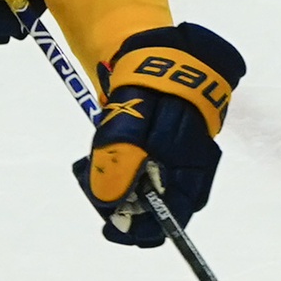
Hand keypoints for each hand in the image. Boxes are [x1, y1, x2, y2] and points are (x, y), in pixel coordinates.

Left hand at [76, 22, 244, 245]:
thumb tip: (108, 201)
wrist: (165, 50)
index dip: (143, 230)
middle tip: (92, 188)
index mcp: (191, 166)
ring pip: (148, 190)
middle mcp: (191, 169)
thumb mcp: (130, 120)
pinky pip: (145, 171)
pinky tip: (103, 156)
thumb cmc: (153, 83)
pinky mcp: (167, 149)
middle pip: (159, 207)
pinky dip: (123, 170)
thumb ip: (120, 160)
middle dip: (124, 206)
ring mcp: (180, 158)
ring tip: (89, 168)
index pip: (173, 217)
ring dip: (118, 187)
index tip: (112, 230)